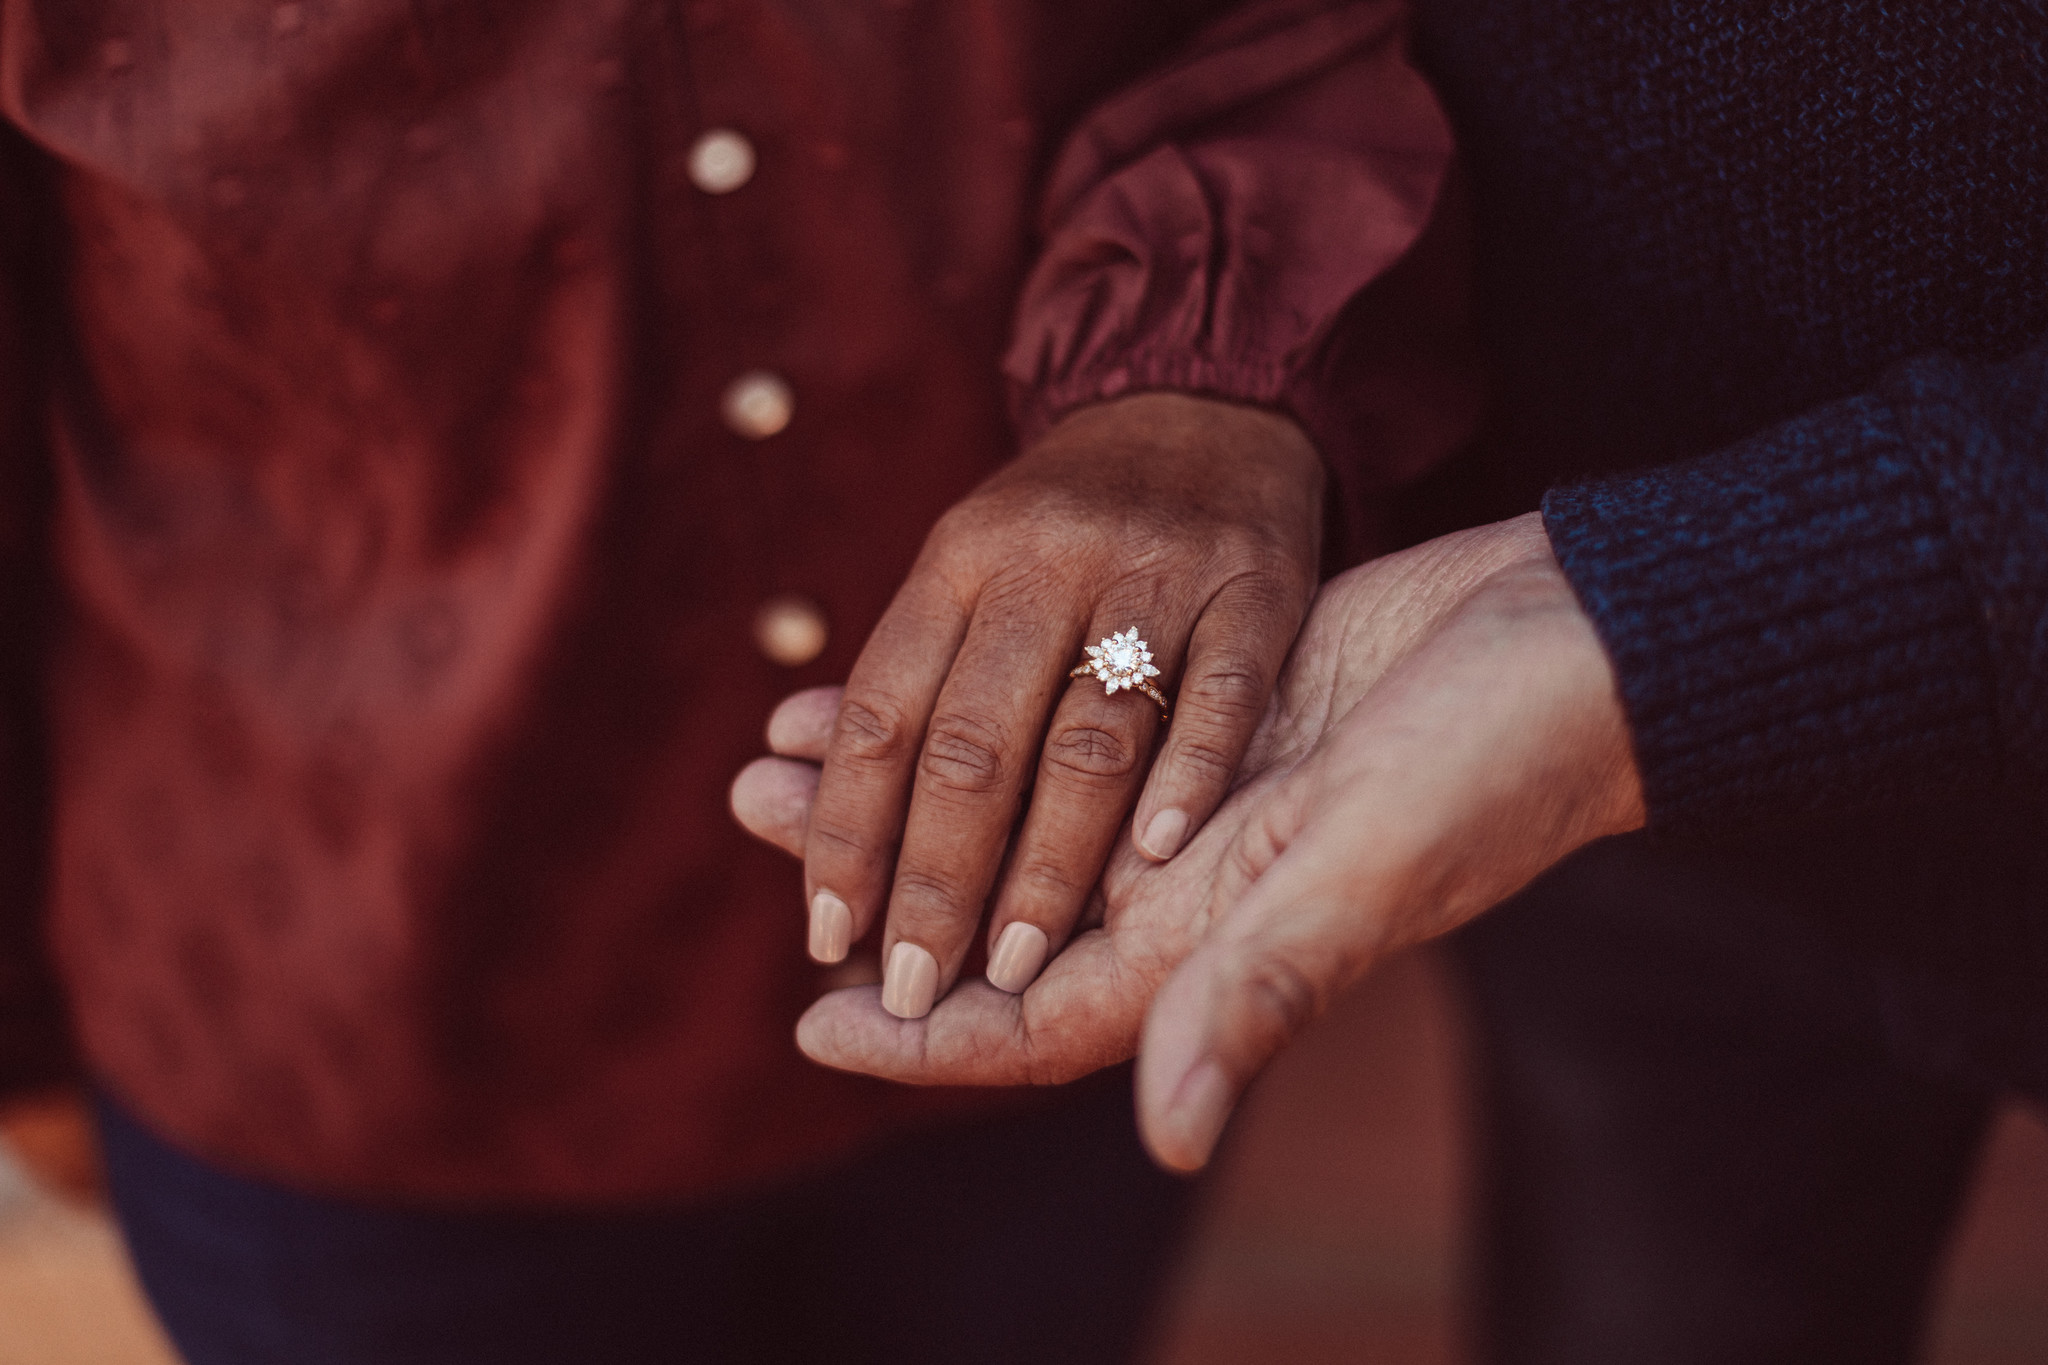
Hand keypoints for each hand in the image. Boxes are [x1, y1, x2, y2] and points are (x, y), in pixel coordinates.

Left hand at [732, 513, 1643, 1167]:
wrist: (1580, 632)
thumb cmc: (1498, 757)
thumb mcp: (1371, 864)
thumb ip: (1264, 987)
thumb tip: (1163, 1138)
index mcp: (1214, 941)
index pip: (1035, 1018)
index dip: (919, 1034)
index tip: (808, 1018)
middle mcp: (1192, 888)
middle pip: (992, 908)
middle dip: (868, 865)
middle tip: (749, 798)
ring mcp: (1199, 803)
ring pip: (1011, 813)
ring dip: (905, 777)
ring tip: (791, 726)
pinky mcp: (1212, 716)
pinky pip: (1065, 733)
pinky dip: (983, 708)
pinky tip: (922, 666)